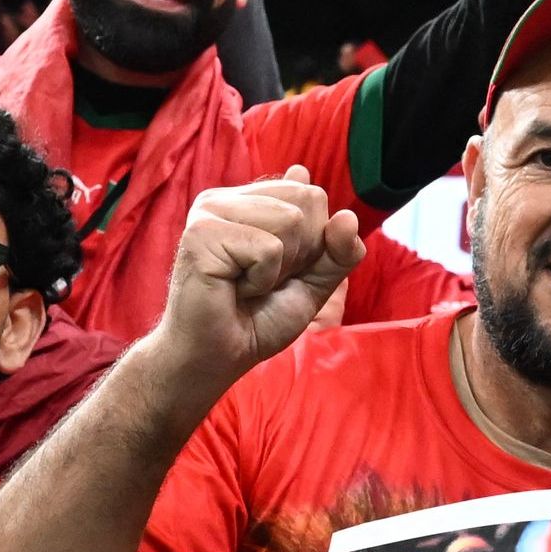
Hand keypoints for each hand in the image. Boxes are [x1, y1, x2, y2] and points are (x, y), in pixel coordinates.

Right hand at [150, 170, 361, 388]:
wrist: (219, 355)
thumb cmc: (259, 319)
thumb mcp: (314, 282)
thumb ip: (339, 251)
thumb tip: (348, 217)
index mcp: (249, 199)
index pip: (312, 196)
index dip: (312, 243)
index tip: (278, 271)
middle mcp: (226, 197)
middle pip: (305, 201)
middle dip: (300, 253)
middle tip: (261, 280)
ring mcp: (210, 210)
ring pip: (290, 220)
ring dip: (279, 268)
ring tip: (246, 284)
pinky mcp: (202, 233)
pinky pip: (268, 248)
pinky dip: (261, 279)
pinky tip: (233, 288)